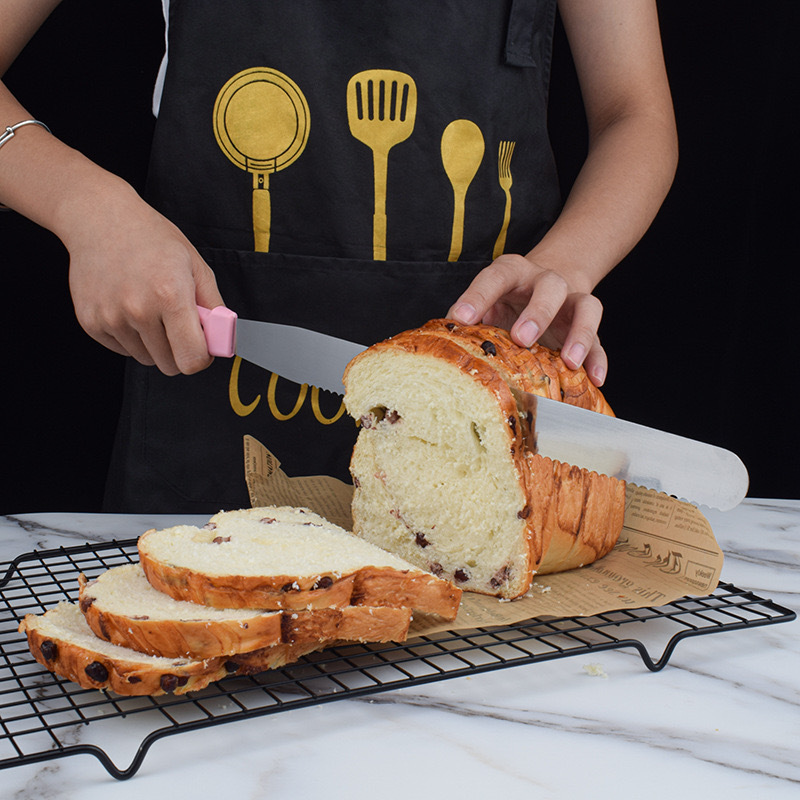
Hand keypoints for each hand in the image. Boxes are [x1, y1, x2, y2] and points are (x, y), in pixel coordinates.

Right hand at [64, 179, 223, 375]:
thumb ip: (214, 307)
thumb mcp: (195, 265)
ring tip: (150, 307)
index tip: (203, 345)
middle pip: (170, 365)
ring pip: (146, 359)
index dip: (202, 357)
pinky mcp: (90, 322)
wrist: (100, 218)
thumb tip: (223, 340)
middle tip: (177, 323)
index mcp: (170, 295)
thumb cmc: (152, 239)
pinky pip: (123, 350)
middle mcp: (138, 310)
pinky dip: (131, 337)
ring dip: (154, 343)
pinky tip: (128, 306)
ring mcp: (111, 318)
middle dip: (180, 350)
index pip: (192, 359)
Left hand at [447, 253, 606, 385]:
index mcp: (512, 272)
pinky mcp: (584, 325)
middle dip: (537, 312)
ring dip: (580, 333)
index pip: (496, 276)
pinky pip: (600, 339)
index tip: (461, 318)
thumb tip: (444, 344)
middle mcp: (545, 281)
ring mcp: (571, 302)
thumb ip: (469, 318)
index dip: (478, 295)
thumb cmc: (505, 300)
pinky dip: (598, 359)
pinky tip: (594, 379)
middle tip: (522, 338)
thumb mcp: (485, 302)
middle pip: (551, 286)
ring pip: (587, 306)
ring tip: (569, 361)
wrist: (544, 284)